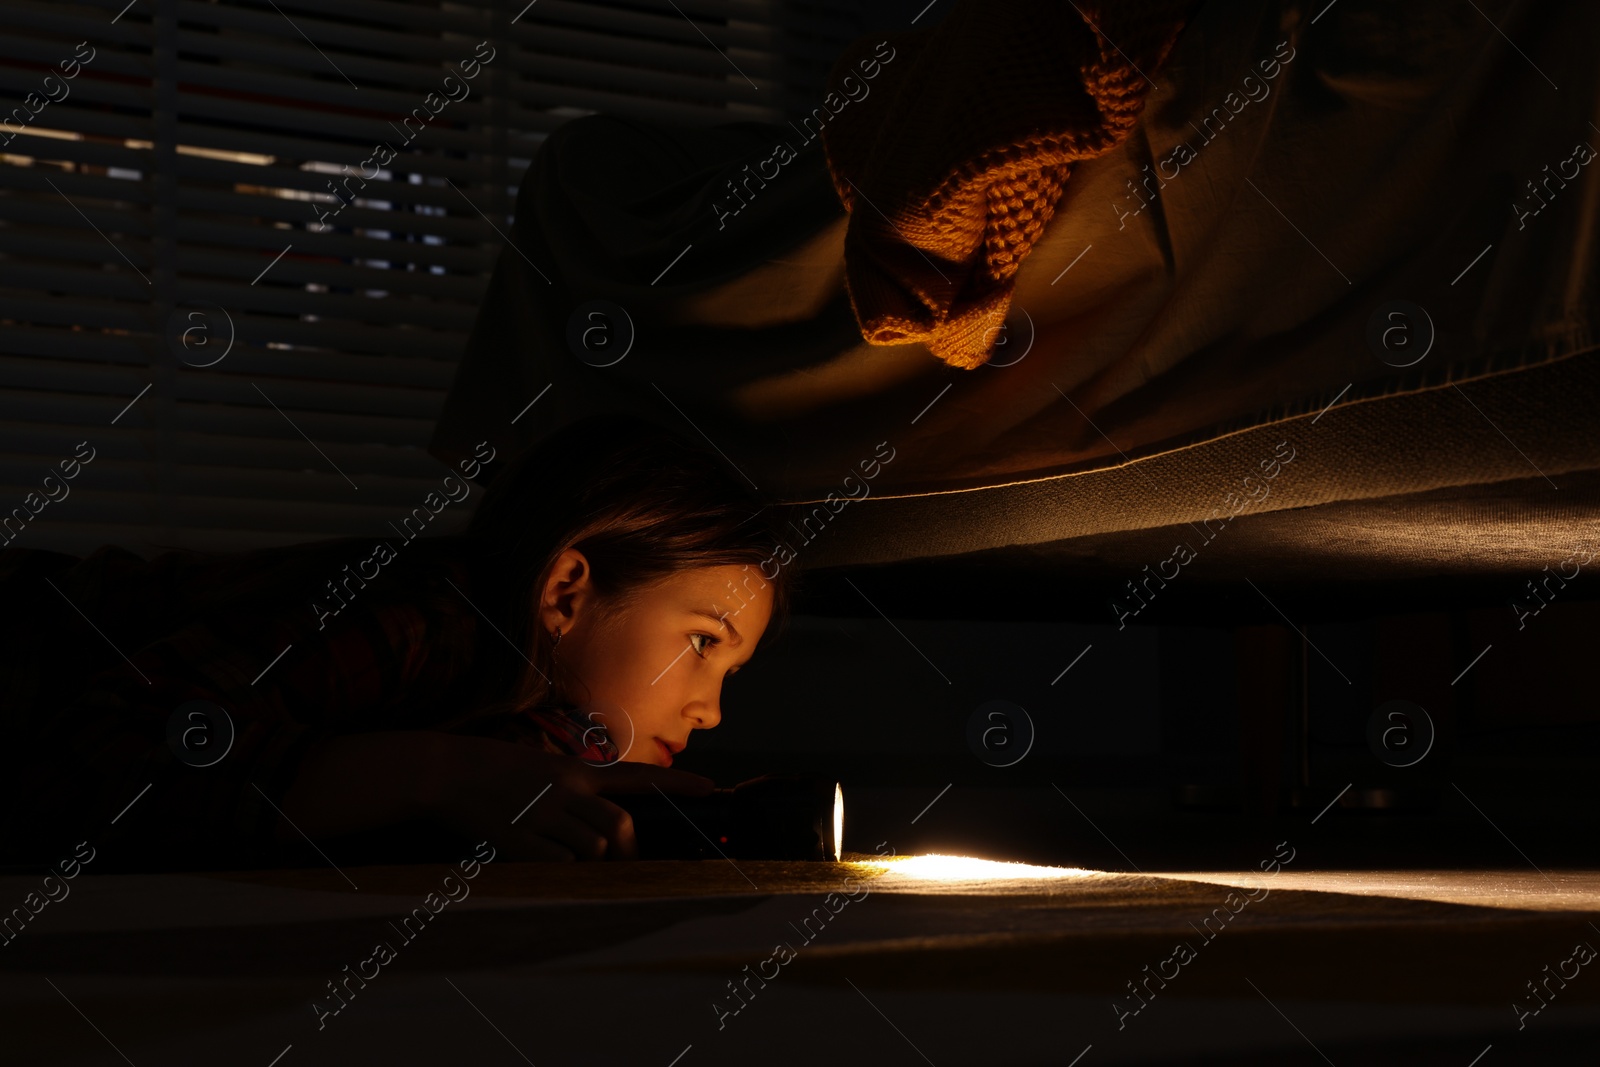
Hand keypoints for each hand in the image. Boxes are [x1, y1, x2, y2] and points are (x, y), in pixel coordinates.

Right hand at [423, 734, 713, 860]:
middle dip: (626, 853)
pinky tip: (536, 861)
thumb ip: (571, 790)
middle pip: (620, 827)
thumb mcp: (539, 767)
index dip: (675, 782)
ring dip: (588, 864)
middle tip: (618, 865)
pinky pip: (557, 865)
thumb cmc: (489, 769)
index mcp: (574, 770)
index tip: (708, 786)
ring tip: (561, 856)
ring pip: (592, 849)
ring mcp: (543, 814)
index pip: (636, 776)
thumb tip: (598, 828)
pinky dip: (556, 871)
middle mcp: (566, 790)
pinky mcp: (519, 838)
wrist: (444, 769)